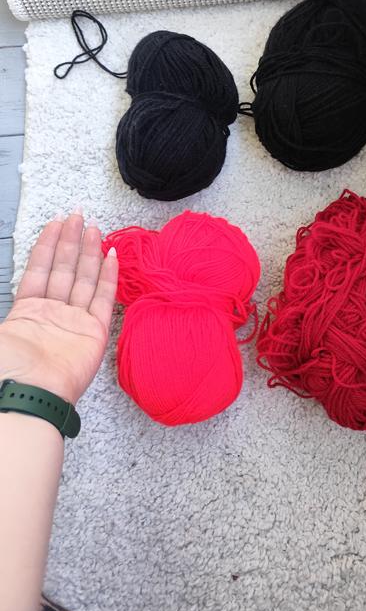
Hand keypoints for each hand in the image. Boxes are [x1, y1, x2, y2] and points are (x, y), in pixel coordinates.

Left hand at [0, 212, 117, 405]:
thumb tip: (11, 300)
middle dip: (70, 241)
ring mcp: (75, 322)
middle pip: (64, 269)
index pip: (40, 270)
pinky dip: (108, 276)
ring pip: (84, 278)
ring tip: (94, 228)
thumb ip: (5, 311)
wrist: (31, 394)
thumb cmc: (9, 364)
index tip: (56, 222)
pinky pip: (103, 298)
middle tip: (78, 216)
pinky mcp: (95, 332)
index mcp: (27, 311)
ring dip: (89, 252)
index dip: (48, 245)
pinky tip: (110, 255)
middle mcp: (53, 313)